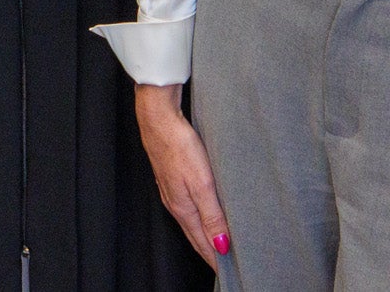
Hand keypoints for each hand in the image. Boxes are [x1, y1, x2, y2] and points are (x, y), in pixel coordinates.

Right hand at [135, 83, 229, 269]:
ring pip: (193, 221)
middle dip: (211, 251)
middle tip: (229, 264)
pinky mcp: (172, 177)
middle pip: (196, 235)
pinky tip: (206, 213)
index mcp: (183, 207)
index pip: (203, 242)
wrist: (157, 117)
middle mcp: (176, 203)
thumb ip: (212, 214)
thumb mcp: (201, 182)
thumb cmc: (178, 145)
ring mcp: (172, 190)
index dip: (216, 258)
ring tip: (220, 245)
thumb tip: (221, 245)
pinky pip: (189, 206)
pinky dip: (200, 217)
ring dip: (206, 235)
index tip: (231, 272)